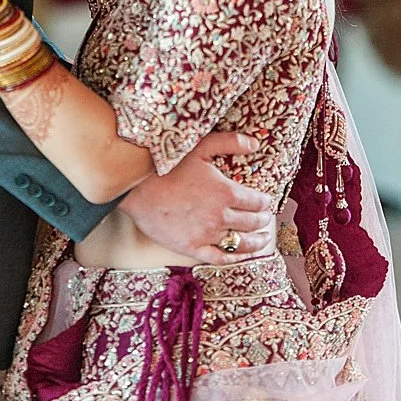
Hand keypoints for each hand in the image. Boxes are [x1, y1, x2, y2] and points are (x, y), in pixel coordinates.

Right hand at [118, 131, 274, 264]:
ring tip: (262, 238)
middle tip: (264, 218)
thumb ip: (229, 142)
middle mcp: (221, 216)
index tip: (266, 201)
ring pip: (242, 242)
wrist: (134, 186)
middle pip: (252, 222)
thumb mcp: (199, 146)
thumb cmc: (165, 164)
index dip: (264, 201)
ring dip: (257, 241)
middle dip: (262, 219)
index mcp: (226, 192)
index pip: (257, 201)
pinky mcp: (192, 247)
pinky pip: (221, 257)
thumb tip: (255, 143)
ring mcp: (207, 234)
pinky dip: (236, 257)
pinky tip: (243, 255)